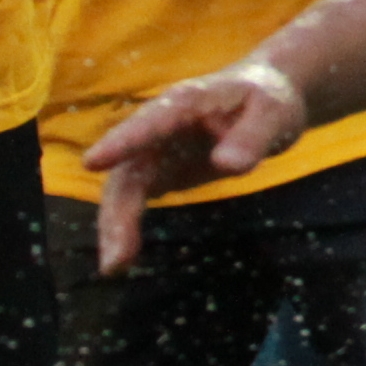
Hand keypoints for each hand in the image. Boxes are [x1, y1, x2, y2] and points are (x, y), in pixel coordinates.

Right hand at [87, 59, 308, 271]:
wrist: (263, 98)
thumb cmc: (268, 99)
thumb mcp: (274, 114)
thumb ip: (252, 137)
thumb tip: (227, 165)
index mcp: (187, 102)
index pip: (152, 121)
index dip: (123, 140)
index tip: (92, 162)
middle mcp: (160, 125)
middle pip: (130, 166)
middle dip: (118, 210)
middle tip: (114, 257)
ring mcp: (154, 148)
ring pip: (125, 188)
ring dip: (116, 225)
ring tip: (114, 267)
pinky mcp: (158, 170)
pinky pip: (133, 199)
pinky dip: (126, 226)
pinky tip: (122, 258)